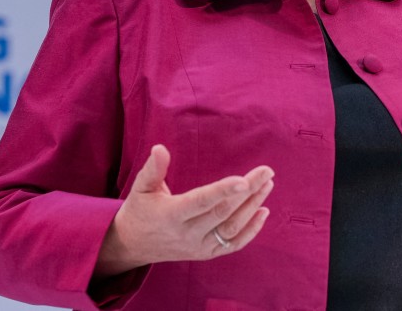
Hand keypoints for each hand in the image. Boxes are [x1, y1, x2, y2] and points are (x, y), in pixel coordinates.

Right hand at [94, 145, 273, 277]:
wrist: (133, 245)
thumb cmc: (140, 210)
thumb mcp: (140, 188)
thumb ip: (153, 169)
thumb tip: (160, 148)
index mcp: (171, 215)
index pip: (201, 202)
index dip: (222, 191)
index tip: (243, 180)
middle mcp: (187, 234)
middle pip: (223, 213)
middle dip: (248, 192)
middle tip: (267, 171)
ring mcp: (198, 246)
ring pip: (231, 228)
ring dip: (252, 206)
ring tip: (268, 185)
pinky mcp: (206, 253)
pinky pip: (232, 245)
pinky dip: (251, 230)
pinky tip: (264, 211)